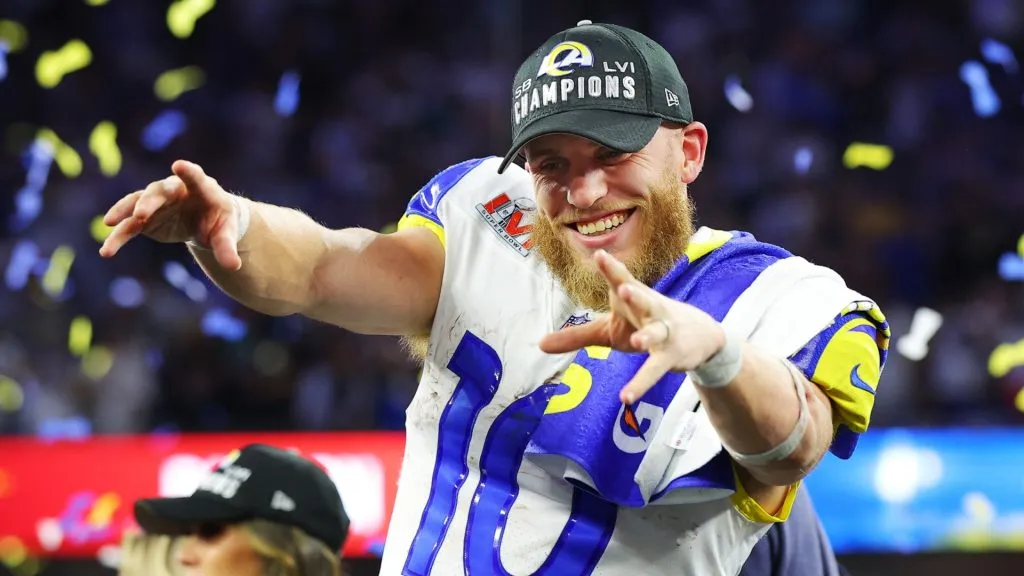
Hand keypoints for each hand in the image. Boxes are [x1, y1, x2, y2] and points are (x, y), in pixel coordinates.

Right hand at [99, 160, 242, 269]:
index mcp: (201, 188)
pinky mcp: (145, 218)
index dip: (189, 172)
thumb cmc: (219, 221)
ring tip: (109, 223)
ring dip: (124, 212)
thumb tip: (233, 266)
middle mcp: (175, 190)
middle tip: (141, 214)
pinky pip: (129, 226)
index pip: (195, 177)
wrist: (206, 221)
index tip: (179, 165)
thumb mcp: (226, 233)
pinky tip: (107, 251)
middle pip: (159, 190)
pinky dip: (118, 236)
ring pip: (136, 203)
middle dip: (149, 201)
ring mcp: (157, 202)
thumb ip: (227, 247)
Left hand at [539, 250, 725, 402]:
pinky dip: (640, 383)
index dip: (610, 268)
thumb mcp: (608, 330)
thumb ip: (575, 336)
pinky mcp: (669, 356)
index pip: (621, 279)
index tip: (599, 254)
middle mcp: (649, 310)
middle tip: (622, 287)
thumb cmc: (644, 324)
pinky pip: (654, 370)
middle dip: (634, 293)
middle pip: (642, 298)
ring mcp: (662, 332)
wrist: (702, 336)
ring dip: (647, 335)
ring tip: (636, 341)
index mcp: (632, 298)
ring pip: (655, 332)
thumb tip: (539, 345)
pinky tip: (626, 396)